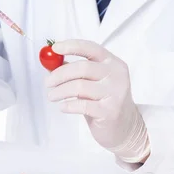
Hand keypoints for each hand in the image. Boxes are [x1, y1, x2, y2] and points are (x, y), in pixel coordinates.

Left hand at [45, 40, 149, 162]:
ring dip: (60, 91)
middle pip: (82, 67)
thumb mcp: (93, 82)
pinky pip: (82, 105)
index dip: (71, 46)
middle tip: (48, 82)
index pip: (91, 48)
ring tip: (52, 96)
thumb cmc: (105, 101)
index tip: (55, 48)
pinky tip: (63, 107)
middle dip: (60, 74)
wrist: (125, 127)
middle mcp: (116, 75)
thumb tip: (52, 62)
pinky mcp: (109, 111)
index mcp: (112, 63)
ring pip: (79, 87)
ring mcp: (115, 93)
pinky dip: (68, 105)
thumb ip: (76, 70)